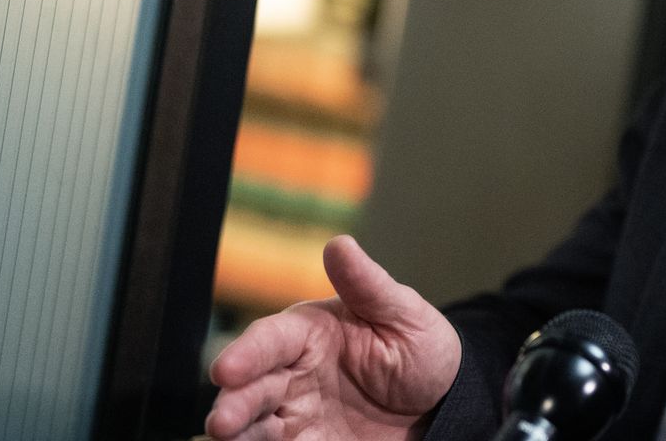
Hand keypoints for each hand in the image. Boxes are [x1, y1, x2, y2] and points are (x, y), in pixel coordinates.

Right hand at [206, 235, 460, 440]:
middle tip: (221, 421)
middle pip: (252, 386)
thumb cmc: (421, 348)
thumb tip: (339, 244)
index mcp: (309, 332)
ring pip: (254, 423)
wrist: (444, 402)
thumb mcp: (403, 314)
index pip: (270, 340)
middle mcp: (294, 372)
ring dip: (238, 432)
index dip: (246, 354)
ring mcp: (298, 412)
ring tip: (227, 439)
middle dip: (234, 402)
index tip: (226, 371)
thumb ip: (367, 284)